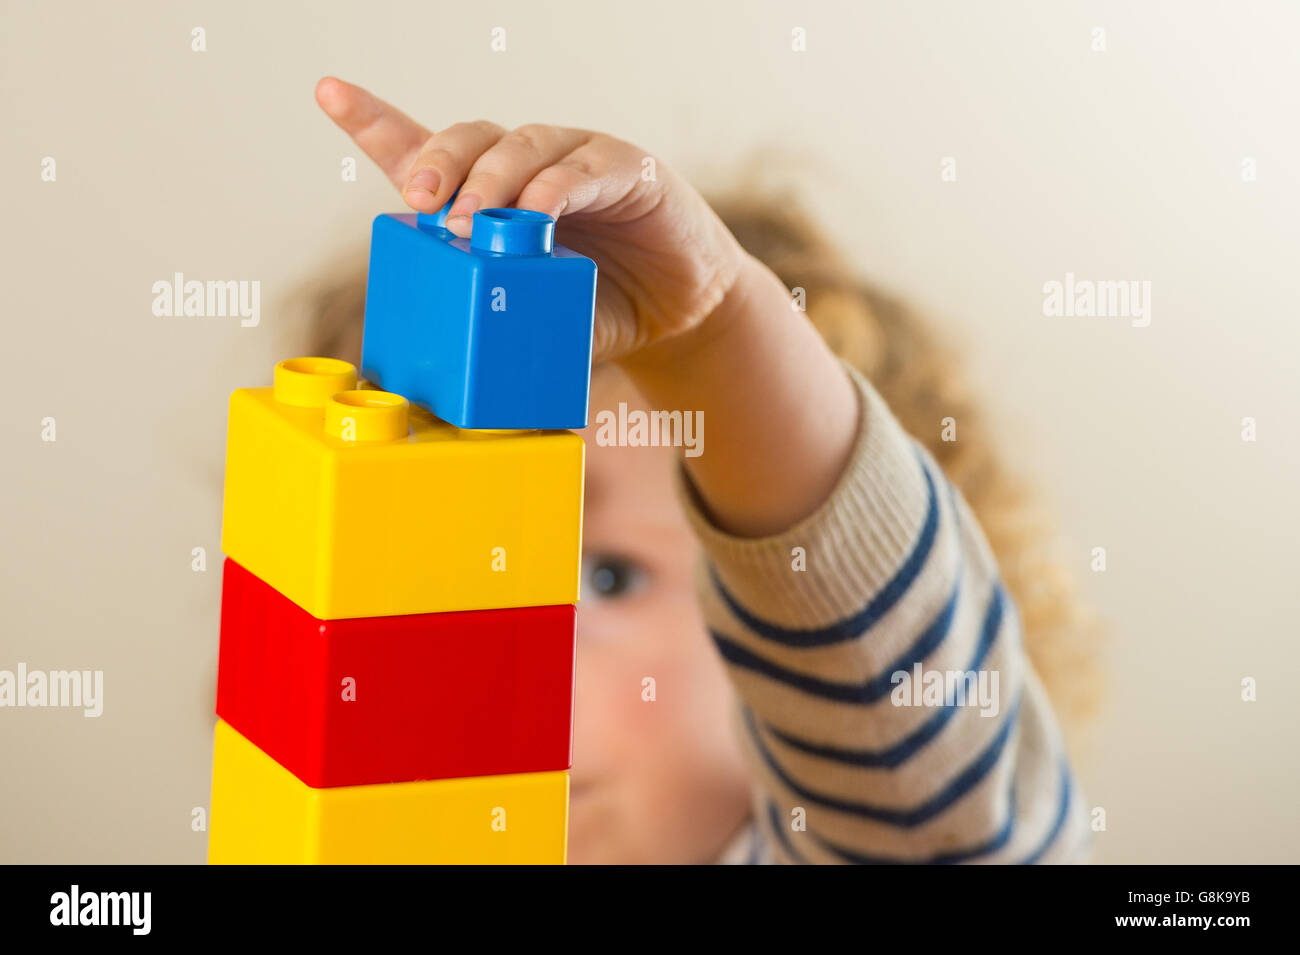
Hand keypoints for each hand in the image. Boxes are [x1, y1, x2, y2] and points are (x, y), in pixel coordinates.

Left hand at [315, 77, 746, 363]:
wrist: (680, 316)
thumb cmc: (597, 310)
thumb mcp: (533, 321)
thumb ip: (496, 328)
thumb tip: (442, 387)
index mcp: (493, 196)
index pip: (425, 147)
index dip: (376, 120)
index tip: (330, 92)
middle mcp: (528, 167)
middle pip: (468, 140)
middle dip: (437, 164)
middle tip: (421, 203)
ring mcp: (576, 160)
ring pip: (520, 146)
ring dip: (491, 181)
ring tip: (471, 223)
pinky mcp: (625, 168)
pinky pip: (584, 166)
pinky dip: (557, 187)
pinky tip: (540, 212)